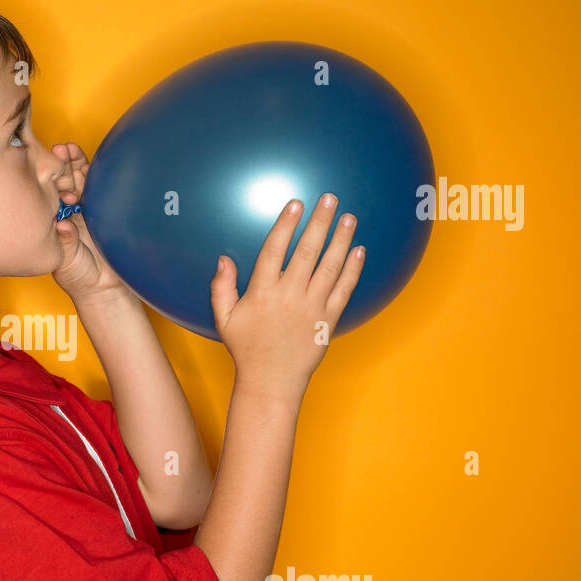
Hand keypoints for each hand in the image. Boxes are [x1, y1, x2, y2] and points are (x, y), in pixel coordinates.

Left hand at [50, 143, 128, 302]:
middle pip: (63, 180)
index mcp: (54, 219)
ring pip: (80, 180)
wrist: (103, 286)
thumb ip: (65, 243)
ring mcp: (87, 208)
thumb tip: (63, 226)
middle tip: (58, 151)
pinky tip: (88, 166)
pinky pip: (101, 188)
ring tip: (69, 149)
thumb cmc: (78, 275)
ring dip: (75, 163)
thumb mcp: (66, 260)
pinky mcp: (105, 209)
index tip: (40, 167)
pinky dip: (95, 175)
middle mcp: (68, 210)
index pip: (47, 193)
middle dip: (61, 164)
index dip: (45, 180)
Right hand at [210, 193, 364, 399]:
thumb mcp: (224, 319)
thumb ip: (221, 287)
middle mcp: (289, 297)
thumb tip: (223, 258)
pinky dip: (353, 270)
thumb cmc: (246, 349)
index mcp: (262, 293)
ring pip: (330, 267)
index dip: (285, 225)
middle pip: (307, 252)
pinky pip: (344, 290)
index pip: (274, 250)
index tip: (296, 204)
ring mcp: (311, 308)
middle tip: (330, 199)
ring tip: (349, 218)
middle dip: (320, 222)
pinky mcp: (328, 321)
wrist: (271, 381)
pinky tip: (359, 251)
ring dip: (341, 240)